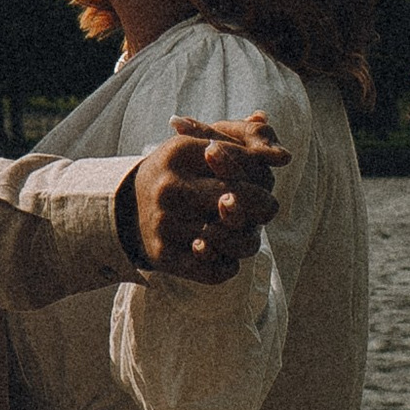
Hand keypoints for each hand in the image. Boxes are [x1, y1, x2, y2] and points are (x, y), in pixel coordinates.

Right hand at [122, 112, 288, 284]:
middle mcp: (170, 186)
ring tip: (246, 233)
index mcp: (180, 152)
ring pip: (234, 238)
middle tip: (265, 208)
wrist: (126, 211)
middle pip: (241, 197)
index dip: (265, 172)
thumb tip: (284, 156)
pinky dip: (228, 264)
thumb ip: (243, 140)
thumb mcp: (199, 145)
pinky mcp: (164, 256)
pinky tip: (225, 253)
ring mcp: (165, 223)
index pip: (244, 160)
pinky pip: (217, 269)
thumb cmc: (178, 174)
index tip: (264, 179)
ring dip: (249, 239)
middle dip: (263, 205)